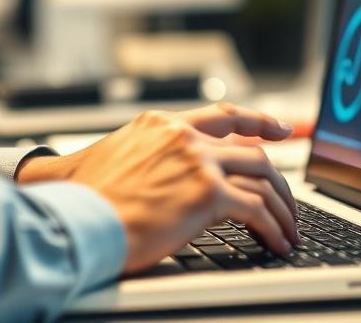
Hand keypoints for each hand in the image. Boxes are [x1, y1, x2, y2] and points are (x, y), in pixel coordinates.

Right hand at [16, 103, 298, 274]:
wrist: (78, 218)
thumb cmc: (80, 200)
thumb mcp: (97, 161)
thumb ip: (116, 159)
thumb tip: (70, 170)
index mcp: (161, 125)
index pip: (223, 116)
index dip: (258, 122)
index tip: (282, 129)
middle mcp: (182, 135)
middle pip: (252, 152)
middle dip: (279, 182)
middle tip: (290, 204)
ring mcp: (198, 161)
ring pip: (263, 178)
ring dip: (282, 210)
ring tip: (289, 232)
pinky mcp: (208, 192)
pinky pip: (257, 209)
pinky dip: (274, 229)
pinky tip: (276, 243)